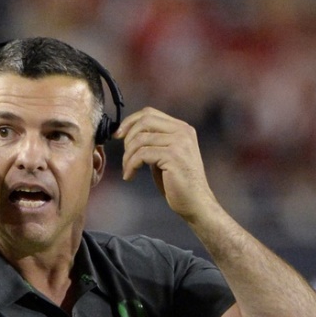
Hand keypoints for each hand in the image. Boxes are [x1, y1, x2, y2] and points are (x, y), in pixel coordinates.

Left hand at [115, 107, 219, 223]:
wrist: (196, 203)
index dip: (130, 122)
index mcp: (182, 128)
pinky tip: (129, 176)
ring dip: (128, 156)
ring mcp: (180, 143)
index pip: (150, 113)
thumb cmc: (178, 184)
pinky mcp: (173, 156)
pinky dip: (131, 165)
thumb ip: (154, 142)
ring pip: (141, 139)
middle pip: (144, 121)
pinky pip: (142, 154)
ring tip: (127, 170)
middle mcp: (183, 131)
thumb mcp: (166, 156)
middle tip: (124, 156)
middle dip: (128, 137)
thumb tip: (129, 134)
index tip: (118, 135)